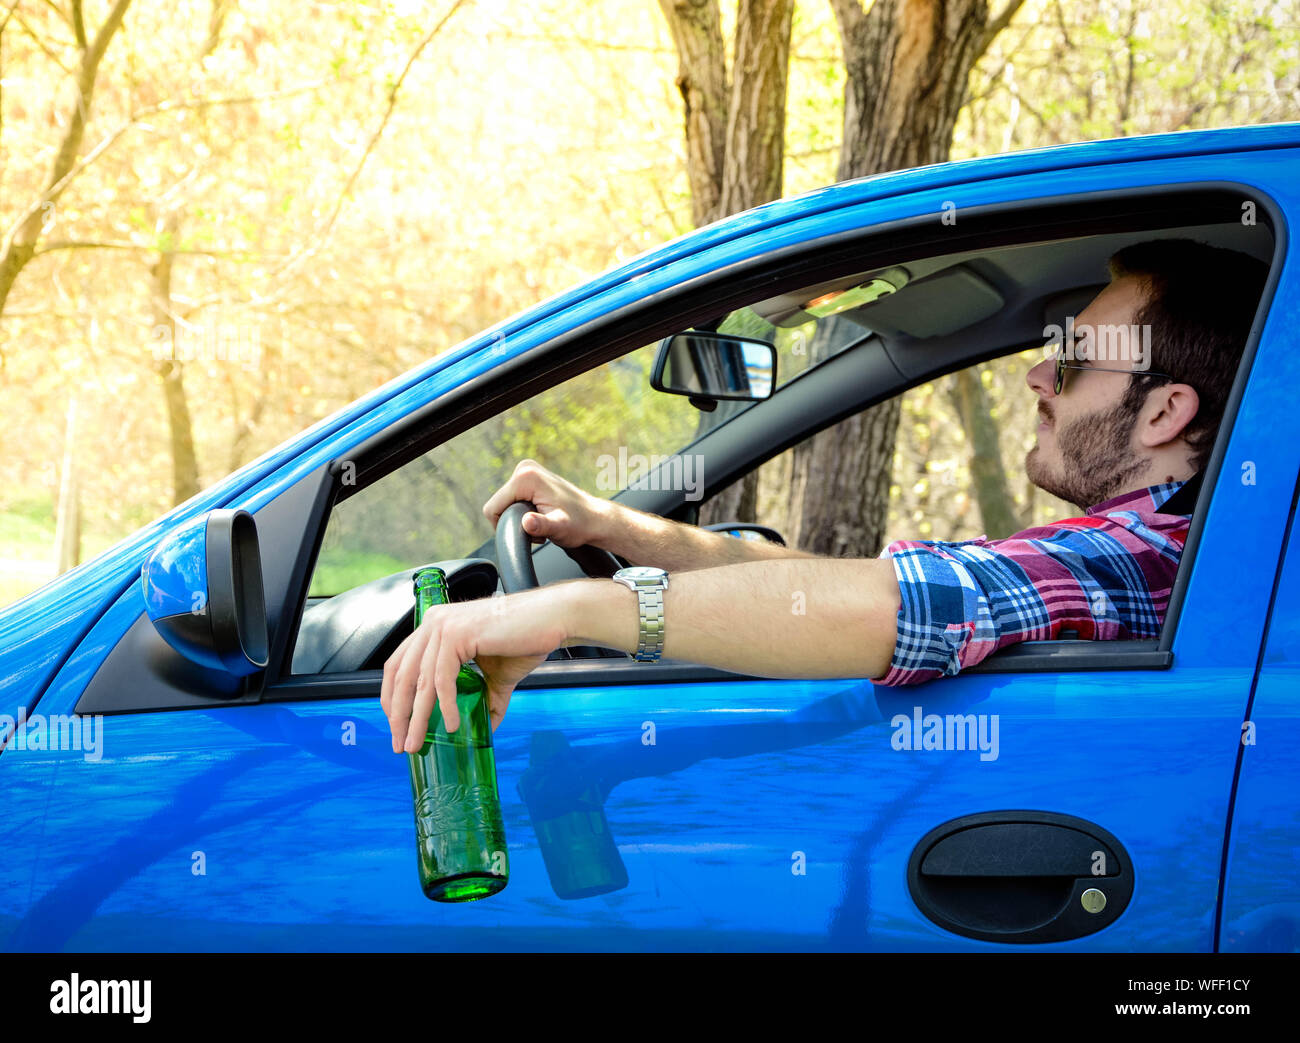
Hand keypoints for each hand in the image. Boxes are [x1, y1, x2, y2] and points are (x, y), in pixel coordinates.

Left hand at [380, 588, 568, 751]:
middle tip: (400, 743)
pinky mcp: (457, 634)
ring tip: (416, 743)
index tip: (397, 724)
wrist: (551, 621)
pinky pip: (443, 679)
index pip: (398, 664)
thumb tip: (482, 729)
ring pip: (419, 682)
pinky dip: (445, 706)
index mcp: (436, 627)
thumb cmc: (526, 639)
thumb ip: (484, 699)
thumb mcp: (497, 677)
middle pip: (401, 675)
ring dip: (416, 718)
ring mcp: (443, 627)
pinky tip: (451, 724)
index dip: (391, 696)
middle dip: (398, 714)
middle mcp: (433, 623)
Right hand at [482, 459, 611, 548]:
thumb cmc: (579, 524)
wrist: (594, 518)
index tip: (528, 529)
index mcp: (526, 477)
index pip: (493, 508)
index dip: (504, 525)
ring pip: (505, 503)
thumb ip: (541, 526)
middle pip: (498, 504)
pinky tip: (540, 514)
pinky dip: (523, 510)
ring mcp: (527, 470)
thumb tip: (527, 522)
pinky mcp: (529, 476)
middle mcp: (524, 468)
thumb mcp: (559, 528)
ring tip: (541, 521)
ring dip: (518, 516)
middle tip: (537, 526)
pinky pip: (513, 499)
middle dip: (513, 520)